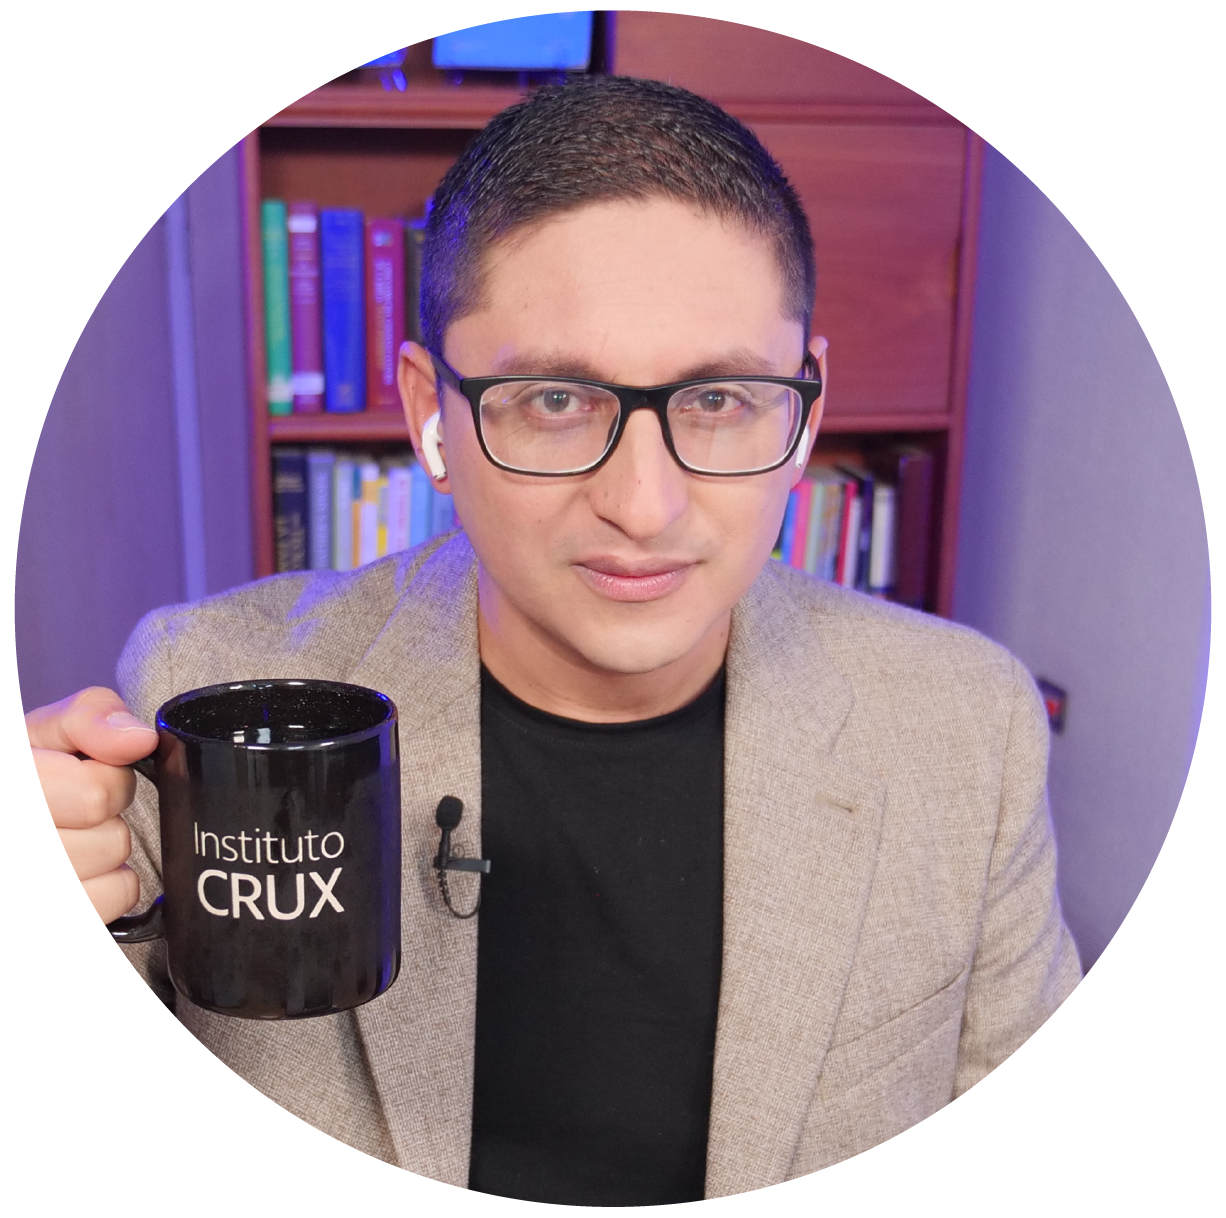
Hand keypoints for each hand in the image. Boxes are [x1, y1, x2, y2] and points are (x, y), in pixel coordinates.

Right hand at [27, 687, 158, 923]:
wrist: (31, 804)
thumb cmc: (36, 771)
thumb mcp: (53, 729)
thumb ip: (93, 718)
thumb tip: (138, 739)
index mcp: (12, 784)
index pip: (96, 796)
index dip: (111, 781)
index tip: (87, 775)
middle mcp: (12, 839)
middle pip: (110, 838)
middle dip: (108, 817)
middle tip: (77, 811)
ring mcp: (25, 889)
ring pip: (111, 871)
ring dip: (107, 851)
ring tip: (73, 839)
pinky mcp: (48, 920)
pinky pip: (110, 901)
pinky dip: (108, 886)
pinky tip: (80, 872)